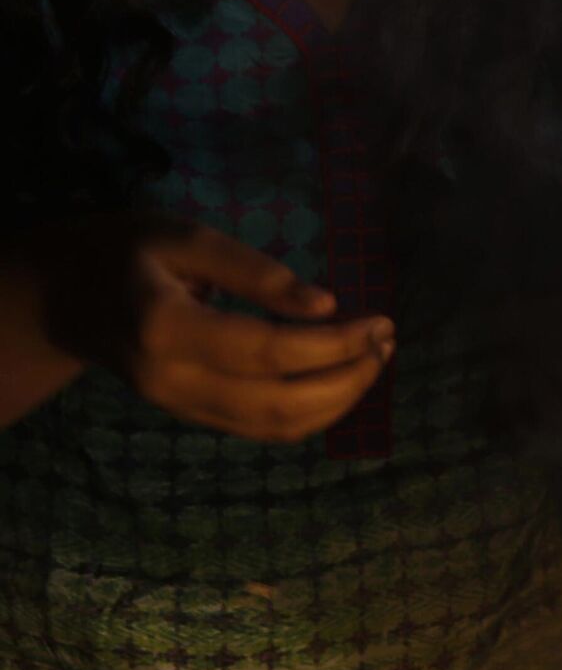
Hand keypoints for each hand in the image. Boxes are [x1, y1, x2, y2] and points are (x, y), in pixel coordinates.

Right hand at [35, 215, 392, 441]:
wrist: (67, 299)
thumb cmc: (127, 254)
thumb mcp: (184, 238)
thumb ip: (254, 272)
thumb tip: (324, 305)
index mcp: (167, 329)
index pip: (271, 352)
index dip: (335, 344)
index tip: (380, 322)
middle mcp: (175, 381)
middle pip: (282, 403)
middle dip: (348, 379)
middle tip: (386, 343)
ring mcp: (184, 408)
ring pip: (279, 428)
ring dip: (340, 402)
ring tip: (375, 361)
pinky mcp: (197, 419)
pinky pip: (266, 431)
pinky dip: (315, 414)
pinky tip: (343, 381)